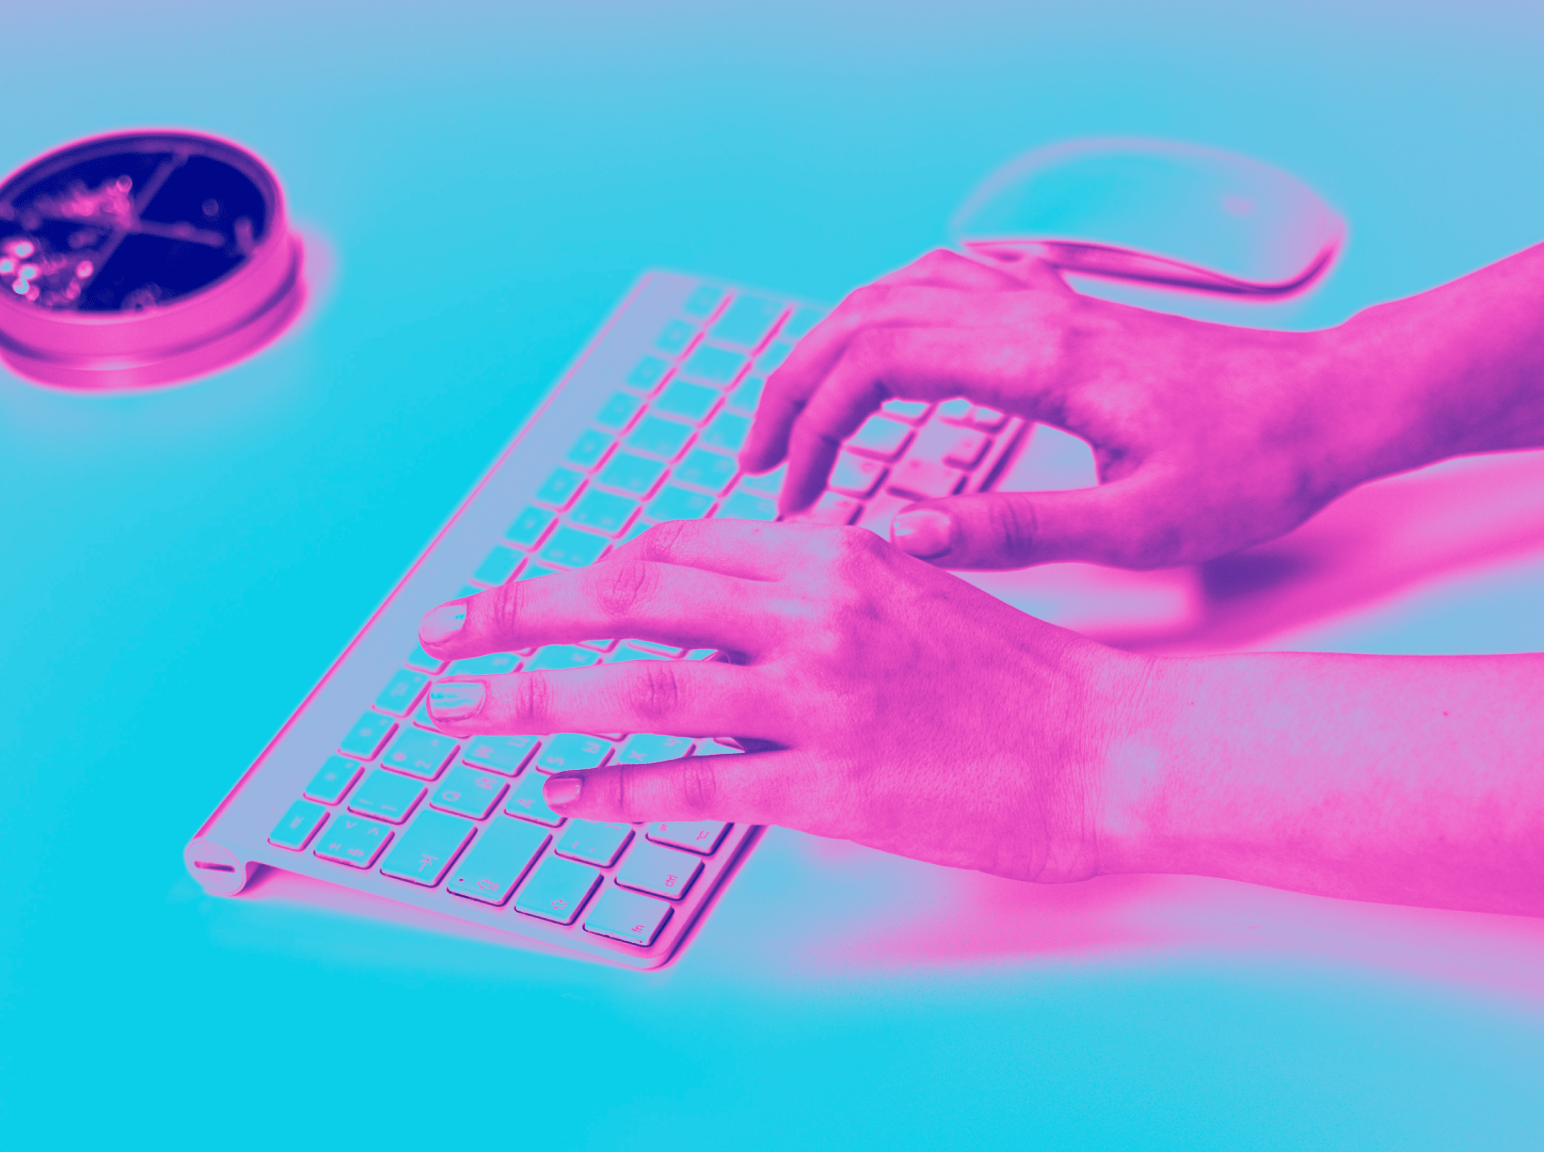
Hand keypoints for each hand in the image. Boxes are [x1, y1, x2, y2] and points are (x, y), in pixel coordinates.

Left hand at [416, 519, 1151, 882]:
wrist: (1102, 744)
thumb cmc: (1012, 669)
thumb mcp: (912, 583)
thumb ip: (811, 578)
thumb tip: (716, 590)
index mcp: (830, 550)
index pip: (675, 546)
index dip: (587, 571)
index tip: (530, 598)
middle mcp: (812, 611)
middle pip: (632, 598)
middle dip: (518, 611)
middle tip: (441, 631)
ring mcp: (817, 698)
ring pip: (641, 689)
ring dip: (533, 697)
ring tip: (458, 713)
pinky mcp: (830, 785)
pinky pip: (697, 786)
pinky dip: (617, 790)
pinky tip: (563, 796)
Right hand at [742, 248, 1408, 569]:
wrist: (1335, 405)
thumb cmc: (1255, 466)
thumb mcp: (1139, 525)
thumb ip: (1014, 529)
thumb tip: (900, 532)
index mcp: (1037, 361)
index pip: (874, 366)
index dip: (810, 428)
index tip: (790, 495)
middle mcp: (1032, 315)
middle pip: (865, 318)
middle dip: (794, 387)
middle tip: (758, 462)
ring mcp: (1050, 305)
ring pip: (900, 293)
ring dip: (833, 347)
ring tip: (798, 412)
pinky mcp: (1071, 314)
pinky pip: (950, 285)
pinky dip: (891, 313)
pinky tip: (884, 347)